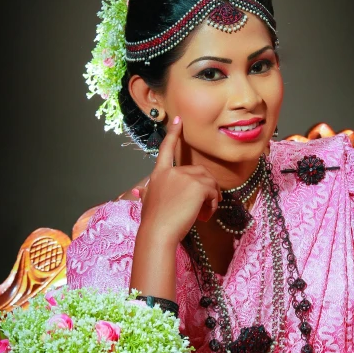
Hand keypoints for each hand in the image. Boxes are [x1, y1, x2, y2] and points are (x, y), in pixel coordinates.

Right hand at [132, 117, 221, 244]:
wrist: (158, 233)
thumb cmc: (153, 223)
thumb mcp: (147, 202)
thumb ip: (147, 193)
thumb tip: (140, 191)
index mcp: (159, 174)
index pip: (166, 149)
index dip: (173, 134)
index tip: (179, 119)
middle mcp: (171, 172)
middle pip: (198, 173)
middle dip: (205, 190)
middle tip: (203, 209)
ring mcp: (184, 177)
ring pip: (208, 182)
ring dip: (211, 198)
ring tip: (203, 214)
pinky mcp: (197, 186)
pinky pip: (213, 191)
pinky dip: (213, 204)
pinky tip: (205, 215)